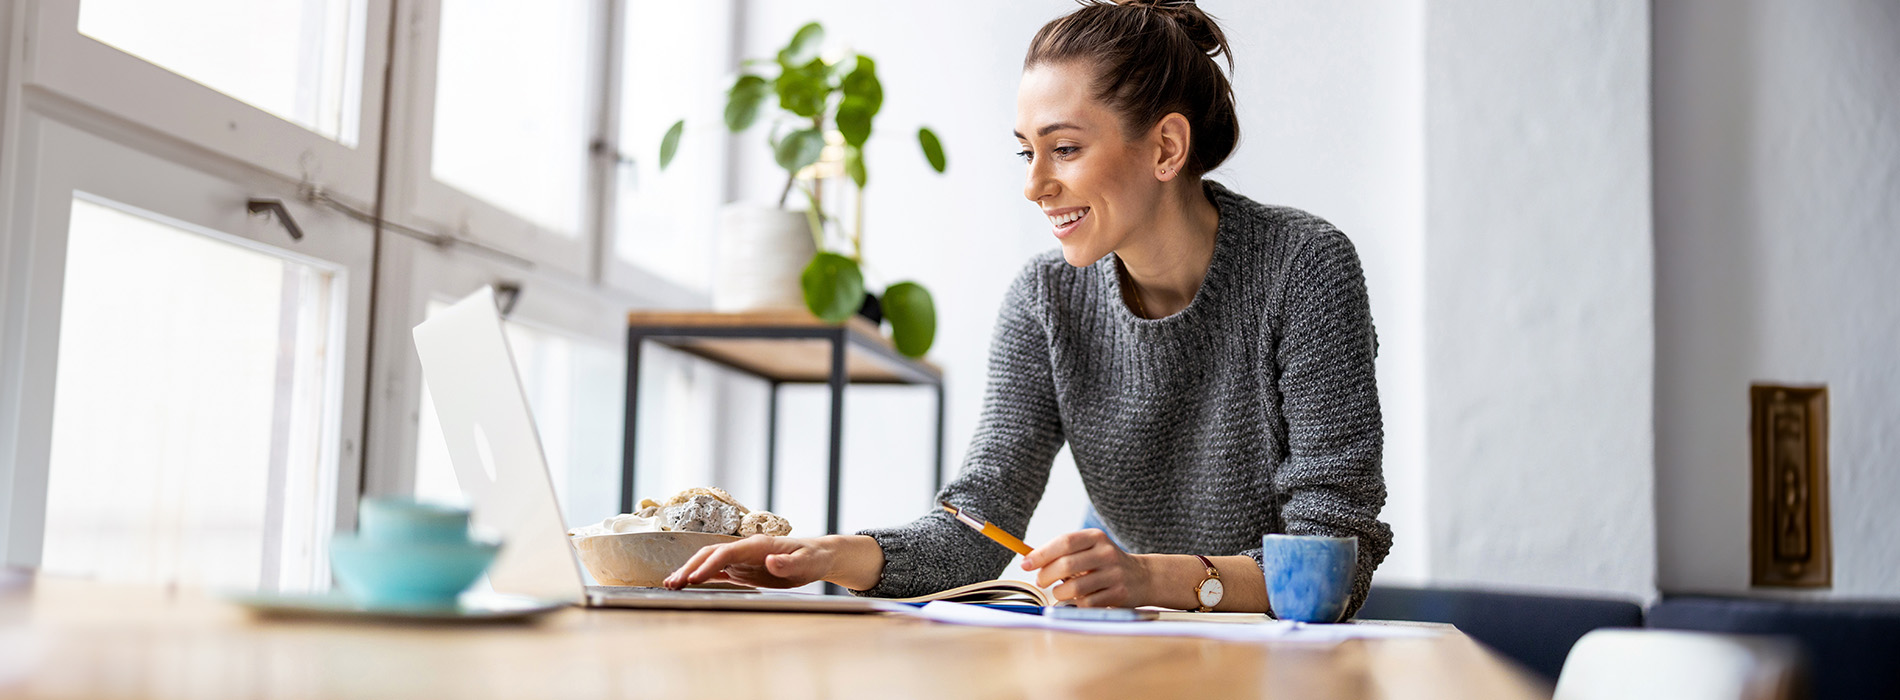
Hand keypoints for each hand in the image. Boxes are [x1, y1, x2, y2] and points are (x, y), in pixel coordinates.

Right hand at [662, 535, 832, 589]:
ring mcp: (742, 558)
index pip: (726, 553)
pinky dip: (701, 576)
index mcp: (757, 545)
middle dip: (690, 567)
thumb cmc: (812, 558)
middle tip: (672, 583)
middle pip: (710, 554)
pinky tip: (687, 584)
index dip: (709, 565)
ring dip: (690, 571)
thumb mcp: (806, 563)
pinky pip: (717, 571)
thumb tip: (771, 560)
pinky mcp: (743, 569)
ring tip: (671, 584)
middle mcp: (745, 549)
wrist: (817, 556)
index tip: (693, 578)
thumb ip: (788, 563)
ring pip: (709, 561)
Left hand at [1020, 529, 1151, 607]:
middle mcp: (1106, 553)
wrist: (1143, 577)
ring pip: (1074, 588)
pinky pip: (1087, 603)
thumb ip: (1063, 552)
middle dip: (1046, 576)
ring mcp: (1114, 574)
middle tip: (1041, 581)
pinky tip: (1079, 599)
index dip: (1041, 554)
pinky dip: (1077, 604)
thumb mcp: (1089, 549)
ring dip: (1060, 593)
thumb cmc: (1104, 563)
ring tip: (1060, 591)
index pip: (1064, 542)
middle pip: (1066, 565)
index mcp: (1095, 537)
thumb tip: (1028, 560)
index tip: (1025, 564)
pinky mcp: (1118, 594)